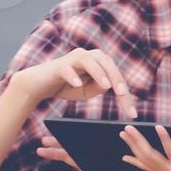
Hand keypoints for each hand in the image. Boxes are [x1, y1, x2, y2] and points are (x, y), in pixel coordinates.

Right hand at [11, 48, 137, 118]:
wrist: (39, 85)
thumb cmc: (66, 86)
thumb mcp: (86, 91)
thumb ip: (98, 88)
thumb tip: (108, 84)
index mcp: (98, 62)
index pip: (115, 75)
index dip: (125, 94)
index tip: (132, 113)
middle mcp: (87, 56)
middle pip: (106, 63)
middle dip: (117, 79)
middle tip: (123, 95)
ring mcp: (72, 59)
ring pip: (89, 60)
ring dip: (99, 72)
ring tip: (107, 85)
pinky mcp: (58, 66)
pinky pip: (67, 69)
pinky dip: (73, 76)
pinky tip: (77, 84)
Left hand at [118, 124, 170, 170]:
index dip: (165, 140)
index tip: (158, 127)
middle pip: (150, 156)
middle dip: (138, 141)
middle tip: (128, 127)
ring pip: (145, 160)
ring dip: (133, 147)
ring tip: (123, 134)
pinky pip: (146, 168)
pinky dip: (135, 161)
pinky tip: (125, 156)